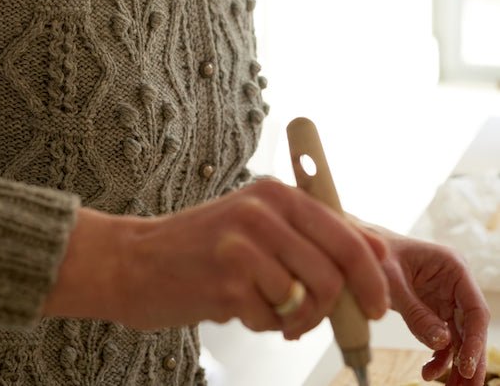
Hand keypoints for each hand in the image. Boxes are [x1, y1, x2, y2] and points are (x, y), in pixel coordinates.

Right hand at [43, 180, 389, 335]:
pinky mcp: (228, 280)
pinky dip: (265, 324)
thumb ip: (317, 234)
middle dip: (333, 308)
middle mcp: (262, 210)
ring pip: (308, 299)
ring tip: (270, 310)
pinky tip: (238, 306)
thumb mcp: (261, 225)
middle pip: (333, 273)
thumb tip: (380, 249)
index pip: (346, 235)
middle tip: (314, 319)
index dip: (372, 276)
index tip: (378, 304)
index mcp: (276, 192)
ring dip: (297, 320)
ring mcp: (244, 244)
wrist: (136, 261)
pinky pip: (274, 318)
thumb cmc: (204, 247)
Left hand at [369, 228, 488, 384]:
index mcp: (452, 267)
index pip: (475, 309)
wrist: (361, 248)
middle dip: (470, 360)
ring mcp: (445, 300)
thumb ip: (415, 311)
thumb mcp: (391, 279)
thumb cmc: (376, 253)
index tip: (467, 366)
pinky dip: (438, 359)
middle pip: (471, 328)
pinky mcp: (433, 312)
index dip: (476, 340)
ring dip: (457, 366)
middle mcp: (454, 285)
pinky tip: (427, 373)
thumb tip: (443, 342)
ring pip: (460, 339)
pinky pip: (442, 340)